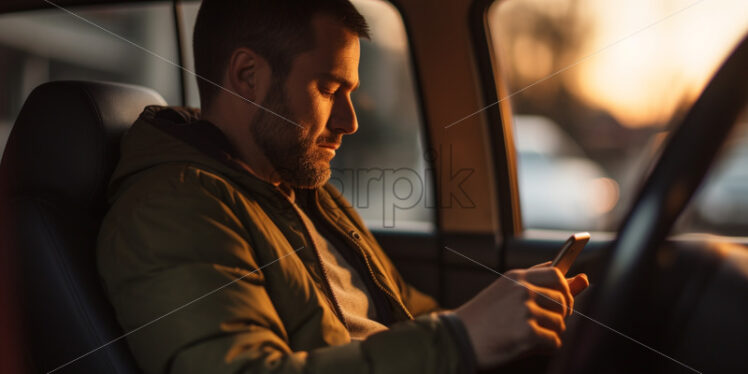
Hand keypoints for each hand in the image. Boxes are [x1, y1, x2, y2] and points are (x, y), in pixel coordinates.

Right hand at [454, 263, 588, 368]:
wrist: (457, 338)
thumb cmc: (483, 318)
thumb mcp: (507, 294)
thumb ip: (542, 286)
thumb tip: (582, 278)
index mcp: (516, 277)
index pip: (556, 274)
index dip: (564, 290)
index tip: (560, 300)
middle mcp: (522, 290)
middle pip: (563, 300)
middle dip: (559, 315)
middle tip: (541, 323)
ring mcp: (525, 311)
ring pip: (560, 323)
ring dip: (550, 333)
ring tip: (527, 335)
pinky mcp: (527, 333)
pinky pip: (555, 342)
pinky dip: (545, 348)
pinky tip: (527, 346)